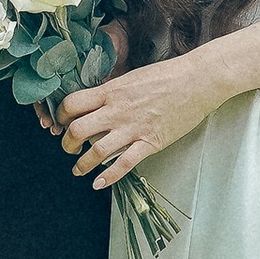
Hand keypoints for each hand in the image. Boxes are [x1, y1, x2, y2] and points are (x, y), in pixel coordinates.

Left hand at [54, 51, 217, 191]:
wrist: (198, 81)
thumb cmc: (168, 75)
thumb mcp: (132, 77)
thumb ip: (112, 91)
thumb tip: (96, 101)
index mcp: (111, 91)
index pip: (72, 104)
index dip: (61, 116)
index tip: (62, 123)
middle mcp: (117, 111)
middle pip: (77, 130)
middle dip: (67, 143)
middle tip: (68, 148)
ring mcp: (133, 128)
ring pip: (96, 151)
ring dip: (82, 164)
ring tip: (78, 170)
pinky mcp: (150, 142)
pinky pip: (124, 164)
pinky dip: (108, 177)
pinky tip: (99, 183)